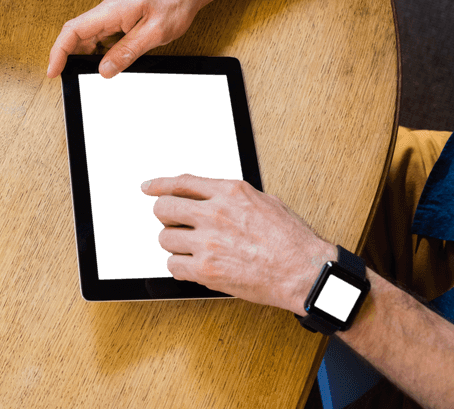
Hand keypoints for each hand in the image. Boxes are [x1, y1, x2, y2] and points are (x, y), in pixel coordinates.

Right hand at [46, 0, 201, 78]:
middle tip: (69, 77)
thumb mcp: (154, 32)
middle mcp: (108, 10)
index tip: (53, 71)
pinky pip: (102, 35)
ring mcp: (114, 14)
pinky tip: (105, 62)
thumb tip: (105, 70)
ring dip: (83, 55)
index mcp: (111, 10)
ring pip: (88, 36)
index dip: (58, 52)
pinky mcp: (121, 18)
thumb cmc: (176, 1)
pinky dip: (98, 50)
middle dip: (67, 56)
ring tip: (85, 73)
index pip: (72, 31)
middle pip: (76, 34)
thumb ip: (128, 51)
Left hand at [142, 174, 335, 314]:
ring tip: (191, 249)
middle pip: (163, 208)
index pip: (181, 182)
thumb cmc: (292, 239)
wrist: (305, 272)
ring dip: (174, 244)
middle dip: (165, 216)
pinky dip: (180, 268)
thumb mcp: (264, 201)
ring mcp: (208, 243)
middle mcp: (214, 213)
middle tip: (173, 224)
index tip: (148, 188)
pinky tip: (192, 267)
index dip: (159, 185)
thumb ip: (232, 195)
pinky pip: (173, 266)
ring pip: (165, 239)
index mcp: (229, 192)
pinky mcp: (206, 270)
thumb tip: (209, 194)